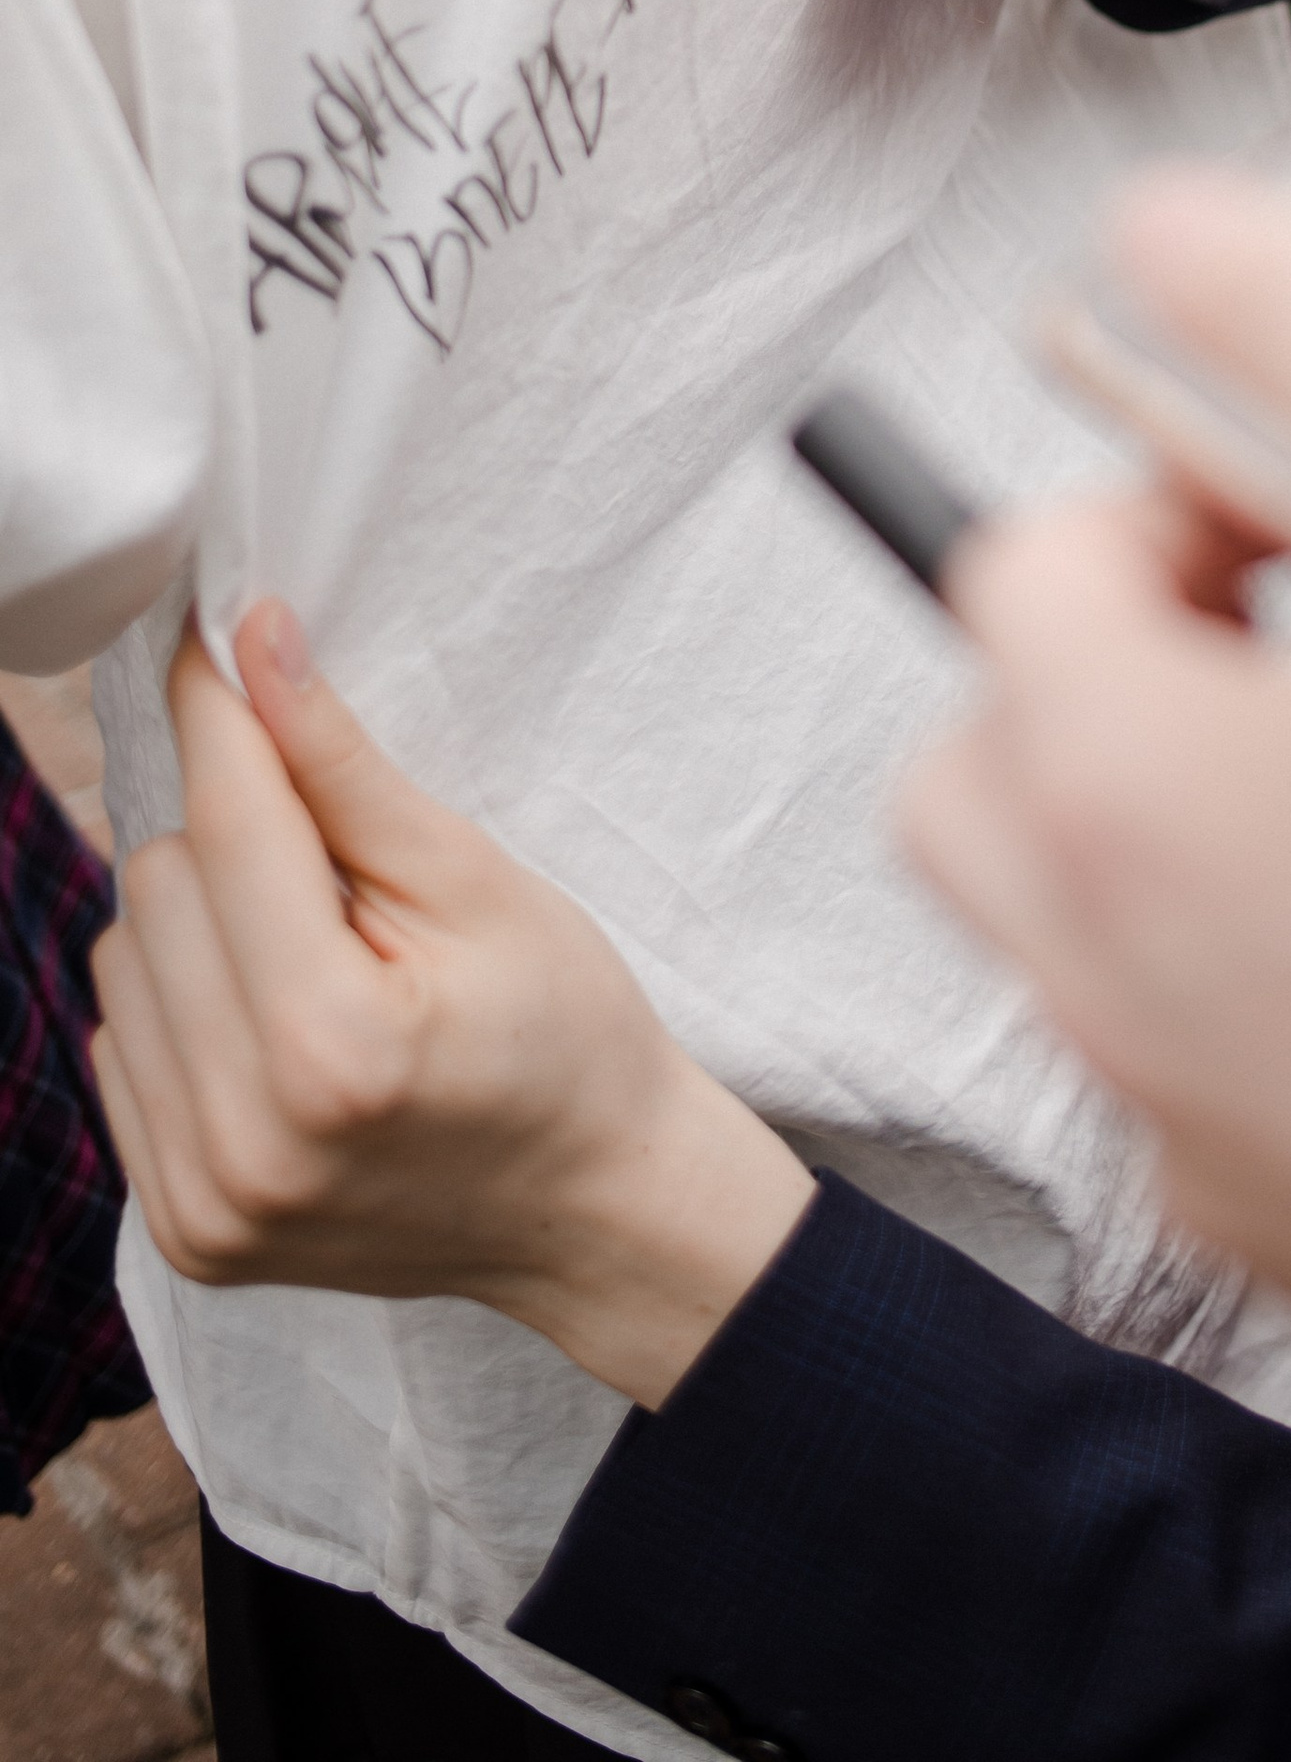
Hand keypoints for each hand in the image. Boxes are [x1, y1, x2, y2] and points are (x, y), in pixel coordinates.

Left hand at [92, 608, 812, 1406]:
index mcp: (333, 1047)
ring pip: (120, 960)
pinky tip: (276, 1023)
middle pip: (158, 884)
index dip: (222, 714)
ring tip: (315, 953)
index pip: (232, 827)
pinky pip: (117, 1050)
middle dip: (236, 839)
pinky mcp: (182, 1234)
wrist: (593, 1208)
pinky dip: (185, 1006)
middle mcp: (245, 1140)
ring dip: (201, 924)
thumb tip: (253, 641)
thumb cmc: (564, 1031)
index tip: (211, 636)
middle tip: (341, 871)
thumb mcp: (479, 879)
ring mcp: (204, 1202)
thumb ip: (345, 768)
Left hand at [905, 170, 1290, 1388]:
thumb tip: (1163, 221)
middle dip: (1116, 660)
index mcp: (1121, 788)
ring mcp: (1192, 1130)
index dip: (1169, 493)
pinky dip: (1279, 977)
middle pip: (992, 758)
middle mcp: (1103, 978)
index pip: (1018, 561)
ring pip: (1089, 921)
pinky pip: (1210, 1065)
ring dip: (1190, 815)